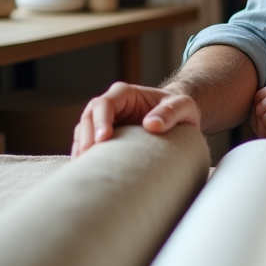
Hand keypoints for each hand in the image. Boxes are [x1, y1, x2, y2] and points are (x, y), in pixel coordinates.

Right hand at [71, 82, 201, 157]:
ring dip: (82, 149)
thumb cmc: (179, 109)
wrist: (176, 119)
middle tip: (90, 159)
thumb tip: (151, 125)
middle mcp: (110, 105)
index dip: (101, 120)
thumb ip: (171, 112)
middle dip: (87, 138)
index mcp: (125, 94)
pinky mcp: (103, 137)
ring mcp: (104, 121)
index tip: (104, 138)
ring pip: (84, 132)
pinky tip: (87, 172)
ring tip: (86, 169)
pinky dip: (85, 157)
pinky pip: (87, 145)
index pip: (105, 103)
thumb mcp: (183, 106)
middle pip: (88, 118)